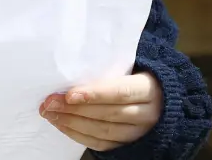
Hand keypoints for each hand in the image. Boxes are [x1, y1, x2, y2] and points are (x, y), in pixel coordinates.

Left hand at [39, 72, 162, 151]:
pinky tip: (62, 124)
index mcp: (149, 89)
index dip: (95, 94)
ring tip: (51, 113)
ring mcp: (139, 132)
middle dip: (75, 109)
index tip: (70, 94)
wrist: (162, 100)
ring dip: (72, 123)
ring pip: (104, 131)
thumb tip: (73, 67)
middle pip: (108, 114)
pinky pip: (101, 144)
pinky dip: (78, 135)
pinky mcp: (128, 145)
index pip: (120, 92)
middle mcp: (147, 114)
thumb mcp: (133, 66)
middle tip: (50, 102)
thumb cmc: (139, 76)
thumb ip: (110, 68)